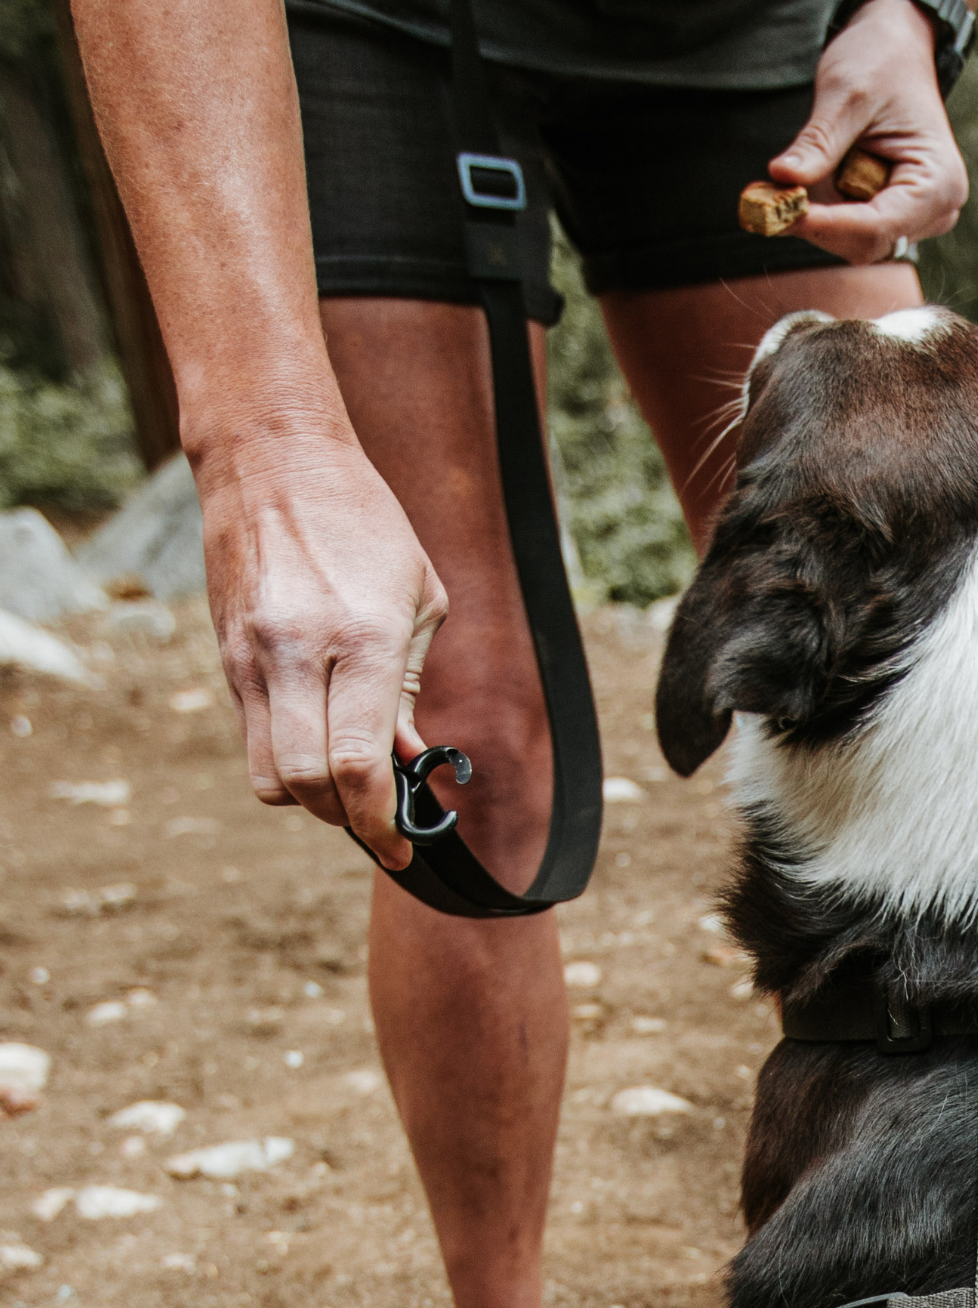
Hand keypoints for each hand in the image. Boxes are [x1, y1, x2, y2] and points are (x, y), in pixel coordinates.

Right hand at [196, 430, 446, 869]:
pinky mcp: (226, 658)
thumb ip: (412, 686)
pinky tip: (320, 747)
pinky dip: (287, 762)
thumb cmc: (365, 523)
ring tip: (351, 788)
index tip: (402, 846)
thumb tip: (410, 761)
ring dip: (312, 801)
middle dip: (348, 821)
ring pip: (269, 775)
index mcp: (362, 638)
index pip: (357, 763)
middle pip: (307, 785)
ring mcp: (252, 658)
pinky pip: (252, 739)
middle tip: (381, 824)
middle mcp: (298, 654)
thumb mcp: (419, 598)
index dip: (380, 821)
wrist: (273, 461)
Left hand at [768, 0, 967, 263]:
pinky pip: (853, 230)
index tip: (776, 211)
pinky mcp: (896, 214)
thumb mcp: (846, 94)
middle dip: (817, 222)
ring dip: (818, 217)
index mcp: (939, 181)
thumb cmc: (880, 62)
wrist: (897, 48)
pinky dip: (823, 213)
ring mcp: (918, 216)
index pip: (878, 225)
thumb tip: (781, 178)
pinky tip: (806, 184)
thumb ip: (818, 143)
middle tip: (769, 194)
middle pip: (866, 243)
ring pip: (855, 242)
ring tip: (791, 178)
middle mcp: (938, 209)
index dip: (826, 224)